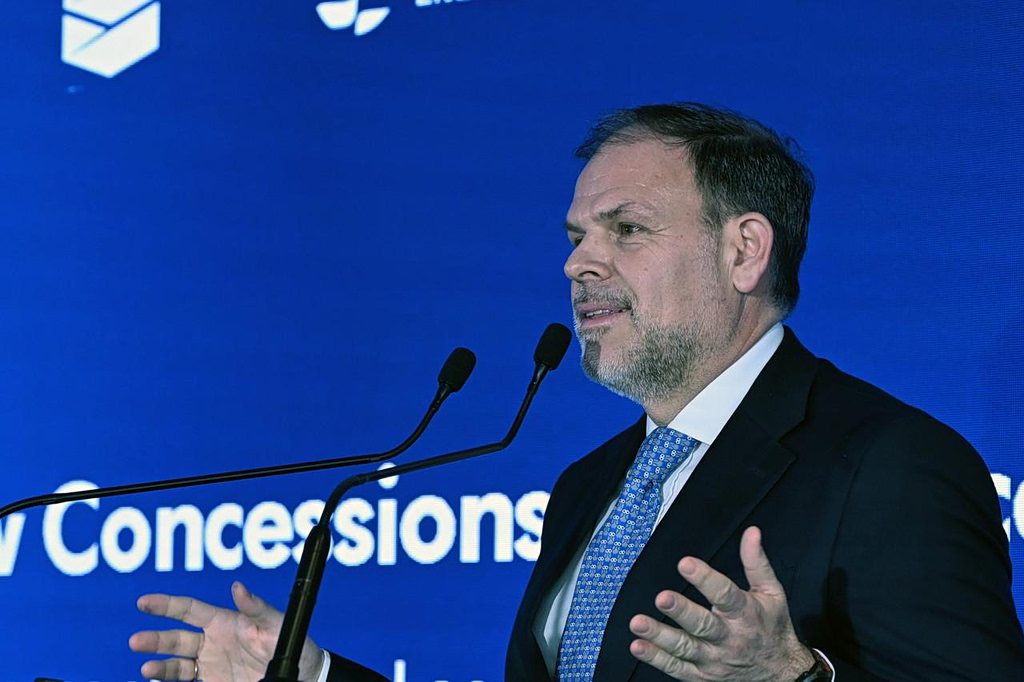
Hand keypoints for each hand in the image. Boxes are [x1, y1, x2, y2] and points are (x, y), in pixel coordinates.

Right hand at [129, 581, 324, 681]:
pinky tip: (155, 680)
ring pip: (176, 663)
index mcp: (225, 622)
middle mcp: (213, 642)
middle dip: (154, 638)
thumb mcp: (276, 624)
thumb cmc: (292, 643)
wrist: (300, 675)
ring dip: (159, 665)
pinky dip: (167, 680)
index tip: (144, 602)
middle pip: (175, 638)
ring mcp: (211, 664)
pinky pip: (185, 681)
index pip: (189, 609)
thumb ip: (256, 607)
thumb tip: (237, 586)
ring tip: (146, 668)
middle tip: (136, 641)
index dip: (166, 604)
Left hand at [628, 527, 814, 680]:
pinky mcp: (702, 676)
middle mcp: (728, 638)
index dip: (705, 578)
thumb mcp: (771, 593)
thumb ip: (756, 562)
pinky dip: (656, 658)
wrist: (782, 675)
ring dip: (660, 636)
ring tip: (638, 623)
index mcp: (744, 613)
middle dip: (681, 611)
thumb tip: (751, 532)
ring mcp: (714, 659)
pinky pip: (677, 668)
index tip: (685, 563)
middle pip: (702, 624)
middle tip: (662, 598)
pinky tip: (638, 646)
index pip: (725, 594)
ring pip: (684, 648)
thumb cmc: (772, 629)